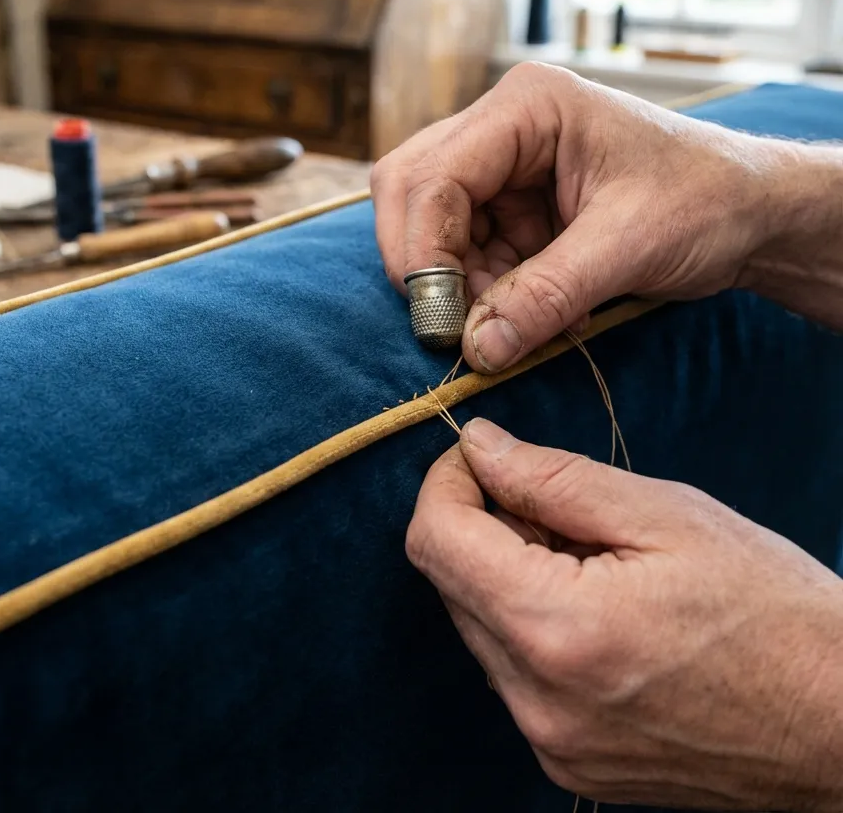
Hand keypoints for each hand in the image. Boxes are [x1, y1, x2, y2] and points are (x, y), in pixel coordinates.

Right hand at [372, 62, 788, 371]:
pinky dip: (485, 292)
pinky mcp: (511, 207)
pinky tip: (531, 312)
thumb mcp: (627, 246)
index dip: (423, 248)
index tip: (438, 319)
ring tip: (517, 322)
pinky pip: (467, 253)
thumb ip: (546, 296)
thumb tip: (476, 351)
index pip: (434, 173)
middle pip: (413, 190)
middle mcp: (502, 128)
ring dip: (460, 286)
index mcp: (526, 107)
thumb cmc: (707, 200)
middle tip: (453, 324)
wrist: (751, 213)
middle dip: (426, 263)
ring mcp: (503, 167)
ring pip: (432, 228)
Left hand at [407, 419, 842, 809]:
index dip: (447, 482)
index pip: (434, 539)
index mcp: (556, 628)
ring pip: (477, 625)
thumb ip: (551, 477)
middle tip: (558, 507)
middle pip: (450, 581)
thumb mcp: (666, 514)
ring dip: (507, 576)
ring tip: (590, 560)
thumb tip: (476, 446)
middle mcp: (536, 698)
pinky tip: (596, 609)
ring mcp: (549, 739)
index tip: (483, 457)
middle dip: (483, 525)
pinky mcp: (567, 760)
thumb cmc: (773, 611)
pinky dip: (531, 625)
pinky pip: (512, 672)